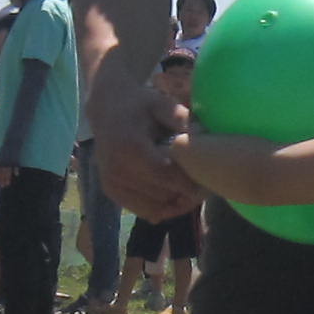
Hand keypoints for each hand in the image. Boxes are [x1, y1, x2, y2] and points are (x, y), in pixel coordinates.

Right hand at [90, 65, 199, 218]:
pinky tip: (173, 197)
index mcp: (129, 147)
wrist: (107, 109)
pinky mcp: (110, 191)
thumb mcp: (160, 103)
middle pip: (160, 194)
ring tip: (190, 194)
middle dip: (184, 195)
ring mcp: (111, 182)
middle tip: (203, 190)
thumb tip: (200, 134)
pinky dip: (161, 208)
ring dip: (174, 205)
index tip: (206, 185)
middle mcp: (116, 168)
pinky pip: (142, 210)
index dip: (187, 183)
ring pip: (153, 207)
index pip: (164, 174)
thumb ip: (179, 118)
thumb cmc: (140, 105)